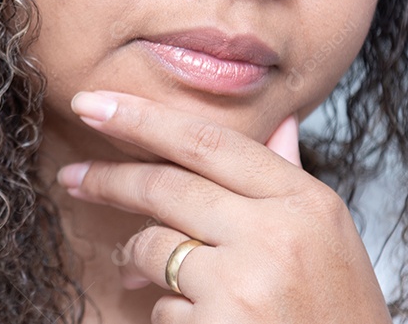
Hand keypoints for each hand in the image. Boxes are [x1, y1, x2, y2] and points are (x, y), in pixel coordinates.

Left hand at [56, 92, 392, 322]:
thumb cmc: (334, 319)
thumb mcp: (328, 243)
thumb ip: (289, 183)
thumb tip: (281, 124)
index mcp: (307, 202)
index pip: (208, 140)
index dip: (143, 117)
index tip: (95, 105)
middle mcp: (278, 234)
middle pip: (166, 185)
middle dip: (109, 178)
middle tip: (73, 177)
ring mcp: (246, 282)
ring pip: (153, 247)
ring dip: (137, 261)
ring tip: (143, 276)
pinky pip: (161, 306)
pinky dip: (168, 313)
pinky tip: (198, 323)